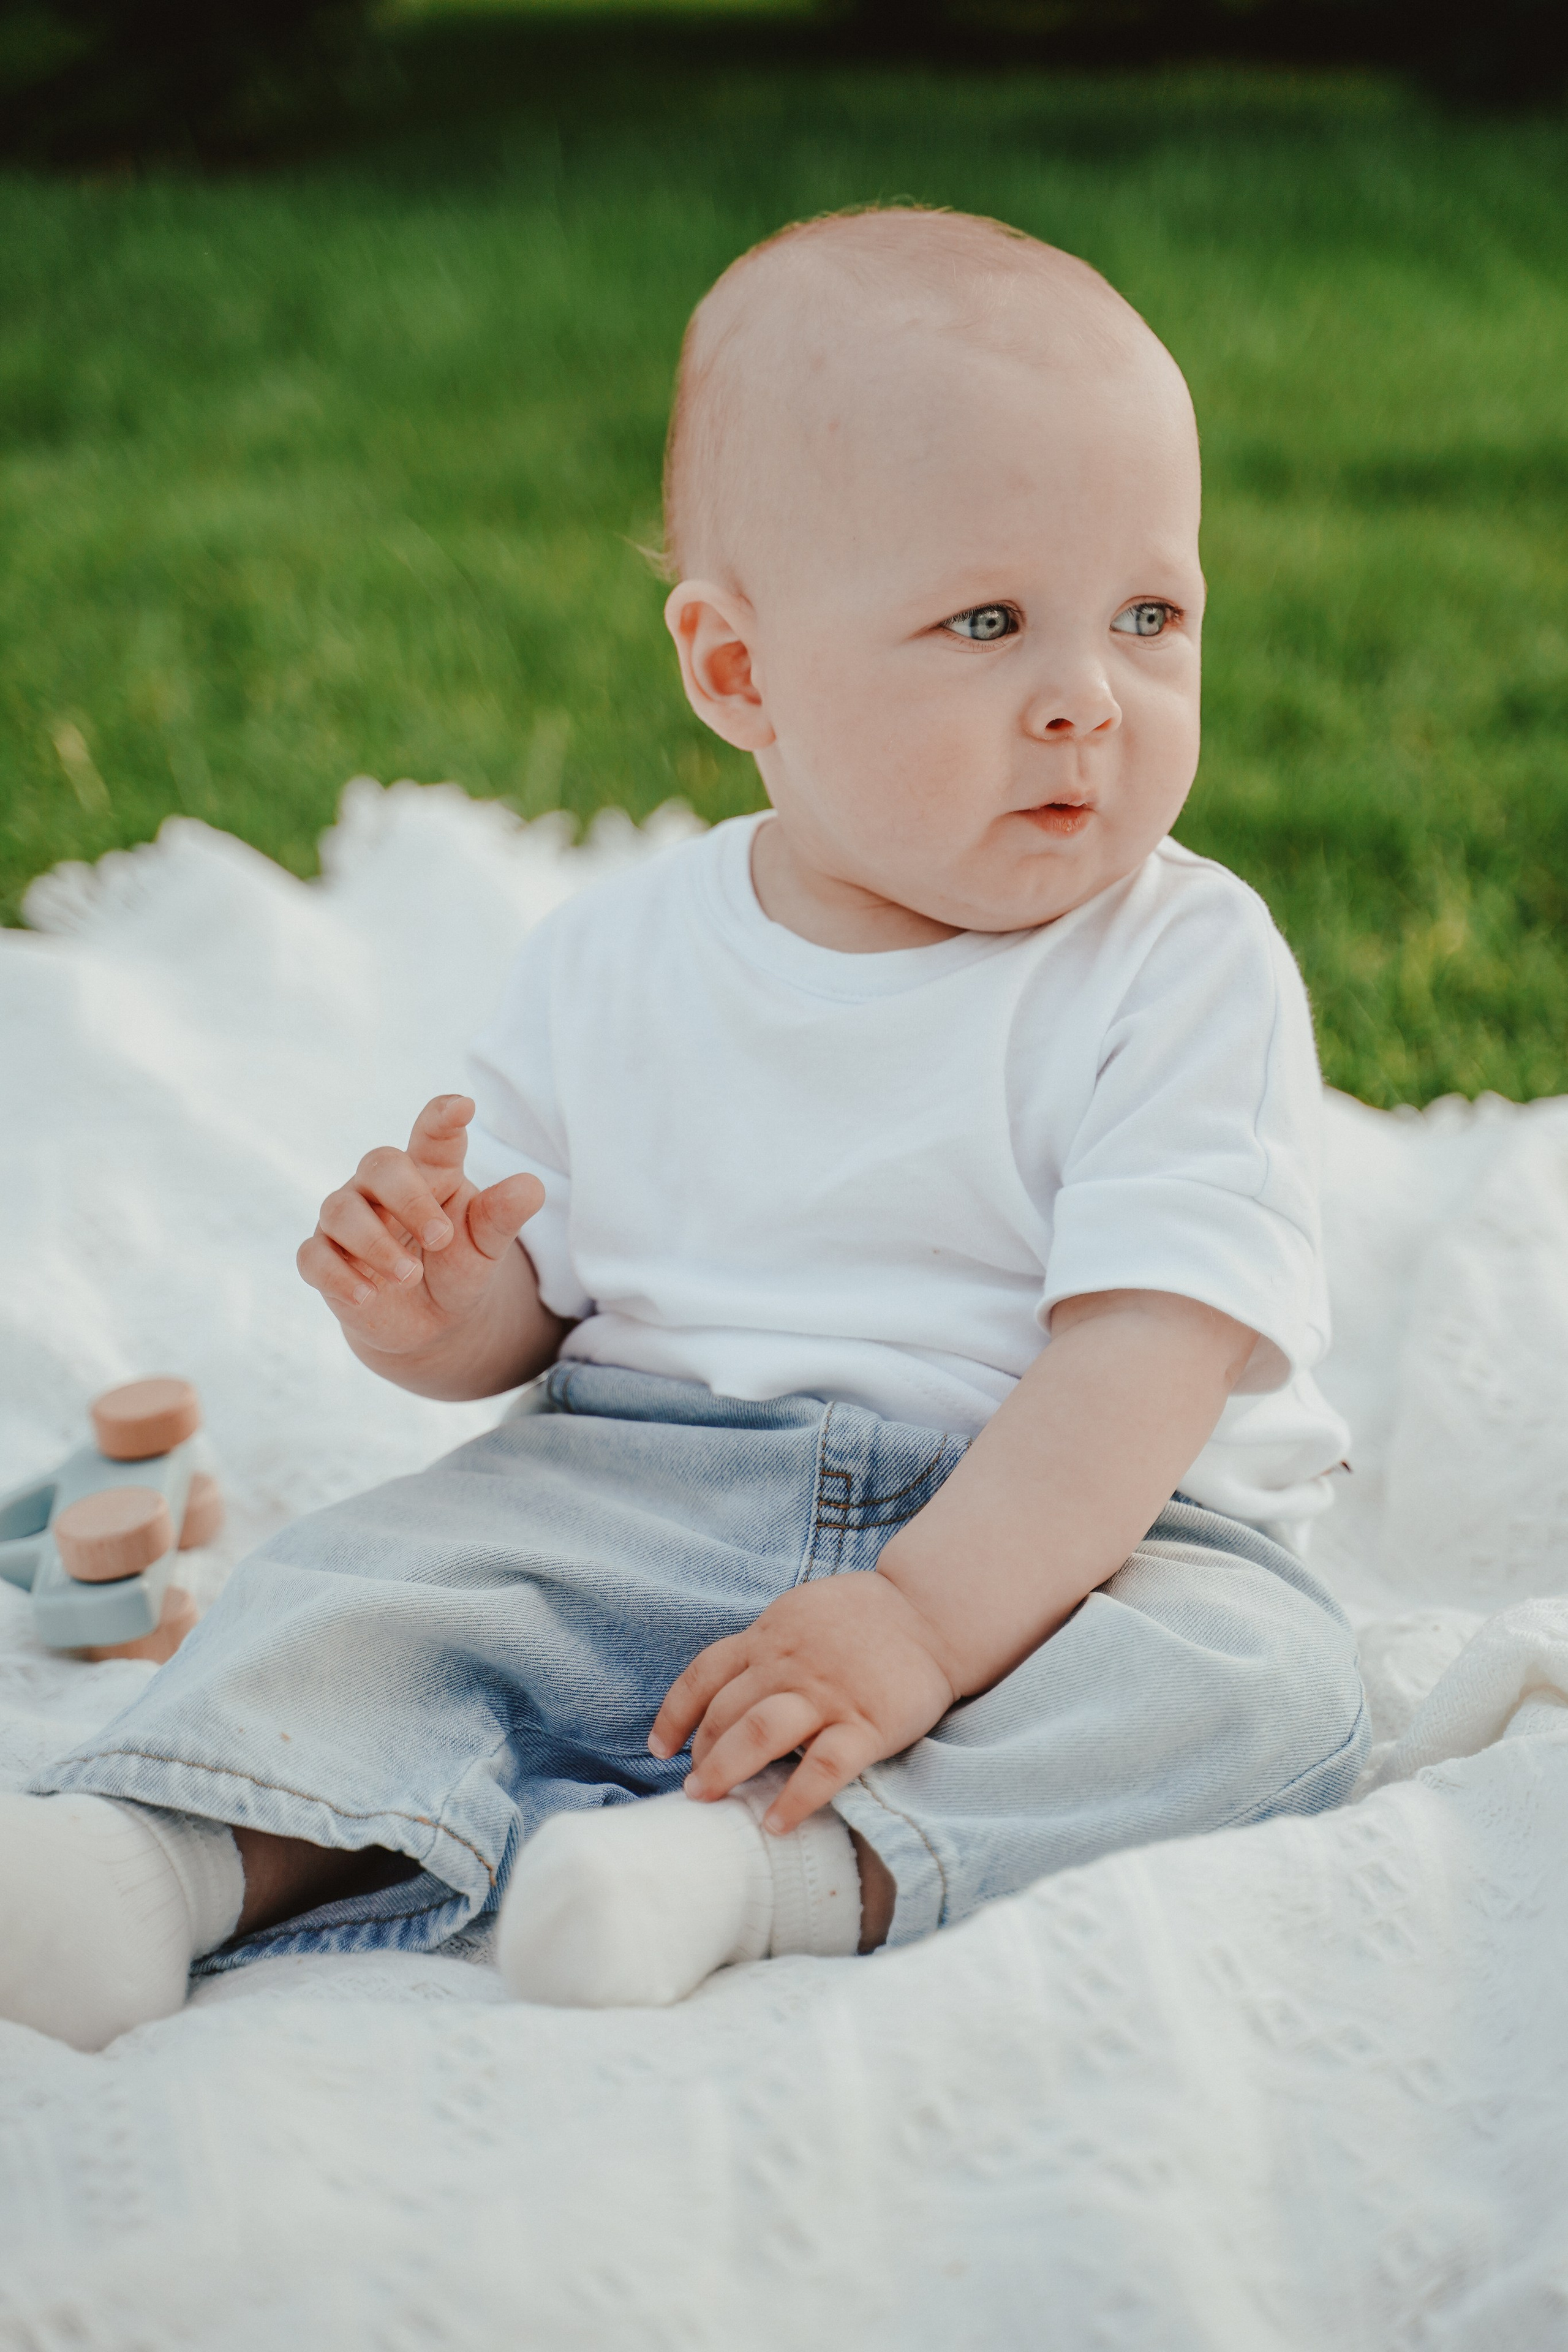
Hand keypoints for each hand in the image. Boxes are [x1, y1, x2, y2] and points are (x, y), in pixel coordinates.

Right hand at [297, 1094, 543, 1358]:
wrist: (431, 1324)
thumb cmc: (458, 1267)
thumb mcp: (486, 1246)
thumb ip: (503, 1216)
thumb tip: (532, 1187)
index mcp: (430, 1172)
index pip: (432, 1134)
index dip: (442, 1117)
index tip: (462, 1107)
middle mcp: (381, 1188)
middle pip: (379, 1165)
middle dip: (408, 1200)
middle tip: (441, 1239)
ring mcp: (347, 1222)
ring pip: (339, 1211)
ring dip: (375, 1244)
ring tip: (410, 1276)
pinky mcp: (324, 1260)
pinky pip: (313, 1257)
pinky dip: (338, 1275)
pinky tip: (368, 1295)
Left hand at [648, 1572, 962, 1835]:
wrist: (933, 1613)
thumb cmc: (865, 1619)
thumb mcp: (802, 1613)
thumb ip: (768, 1646)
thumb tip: (729, 1688)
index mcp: (771, 1636)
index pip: (704, 1674)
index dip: (675, 1713)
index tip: (660, 1747)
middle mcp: (789, 1663)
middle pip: (725, 1711)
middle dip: (700, 1753)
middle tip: (693, 1788)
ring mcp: (827, 1693)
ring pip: (759, 1734)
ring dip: (724, 1770)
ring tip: (708, 1800)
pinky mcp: (866, 1723)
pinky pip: (822, 1767)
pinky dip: (795, 1799)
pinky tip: (775, 1824)